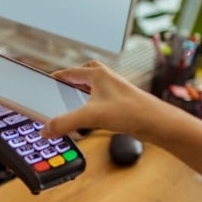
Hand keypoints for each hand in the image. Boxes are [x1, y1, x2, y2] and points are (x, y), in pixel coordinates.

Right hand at [41, 60, 171, 142]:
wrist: (155, 121)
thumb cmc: (130, 111)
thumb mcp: (90, 117)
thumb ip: (65, 123)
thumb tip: (46, 129)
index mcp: (96, 74)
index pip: (69, 72)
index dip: (56, 77)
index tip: (46, 82)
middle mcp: (106, 77)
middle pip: (82, 73)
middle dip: (70, 80)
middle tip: (60, 89)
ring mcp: (114, 88)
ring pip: (92, 85)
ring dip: (81, 92)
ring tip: (72, 103)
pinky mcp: (120, 100)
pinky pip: (100, 96)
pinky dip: (91, 102)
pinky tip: (91, 115)